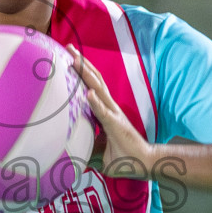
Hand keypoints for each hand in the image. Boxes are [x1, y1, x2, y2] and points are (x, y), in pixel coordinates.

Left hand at [67, 45, 154, 179]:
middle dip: (81, 64)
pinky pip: (104, 113)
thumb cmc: (123, 158)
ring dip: (86, 73)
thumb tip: (69, 156)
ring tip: (74, 59)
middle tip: (68, 48)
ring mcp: (113, 114)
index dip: (81, 72)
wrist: (144, 164)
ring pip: (98, 89)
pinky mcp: (116, 125)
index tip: (68, 59)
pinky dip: (95, 102)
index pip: (92, 87)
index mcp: (105, 111)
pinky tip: (87, 93)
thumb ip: (86, 149)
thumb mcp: (99, 153)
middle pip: (94, 80)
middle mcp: (110, 108)